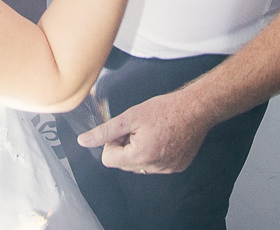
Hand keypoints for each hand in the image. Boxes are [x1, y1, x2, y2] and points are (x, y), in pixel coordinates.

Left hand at [76, 90, 212, 173]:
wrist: (196, 109)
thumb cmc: (164, 109)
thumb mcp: (130, 116)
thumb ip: (105, 132)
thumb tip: (83, 141)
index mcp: (140, 156)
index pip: (109, 159)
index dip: (112, 142)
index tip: (124, 130)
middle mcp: (153, 168)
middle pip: (123, 164)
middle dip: (126, 147)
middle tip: (139, 128)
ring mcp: (167, 170)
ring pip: (139, 166)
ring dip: (140, 151)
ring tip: (153, 132)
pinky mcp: (177, 168)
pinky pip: (156, 165)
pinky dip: (156, 153)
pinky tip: (164, 138)